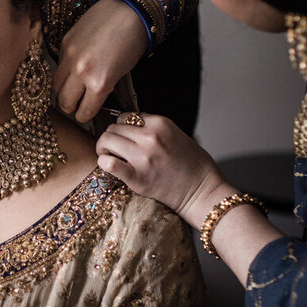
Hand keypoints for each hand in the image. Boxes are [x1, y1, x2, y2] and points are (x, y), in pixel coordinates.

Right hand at [53, 0, 146, 121]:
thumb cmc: (133, 41)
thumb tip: (92, 98)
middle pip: (64, 102)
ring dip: (63, 91)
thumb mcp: (123, 72)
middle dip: (71, 107)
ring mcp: (69, 56)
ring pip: (55, 86)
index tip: (87, 113)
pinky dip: (65, 72)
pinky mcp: (64, 43)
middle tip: (78, 104)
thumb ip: (104, 88)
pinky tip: (76, 67)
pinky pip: (58, 66)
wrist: (129, 9)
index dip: (85, 115)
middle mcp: (80, 72)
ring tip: (73, 89)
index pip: (83, 112)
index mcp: (99, 83)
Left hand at [95, 113, 230, 226]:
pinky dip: (104, 162)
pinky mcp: (137, 178)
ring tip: (110, 156)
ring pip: (106, 141)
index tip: (125, 137)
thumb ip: (152, 127)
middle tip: (114, 148)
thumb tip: (128, 126)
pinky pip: (108, 163)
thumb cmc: (193, 164)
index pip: (126, 116)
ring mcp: (142, 157)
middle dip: (111, 137)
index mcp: (161, 123)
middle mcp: (150, 137)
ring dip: (104, 148)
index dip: (122, 127)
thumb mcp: (175, 134)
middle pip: (113, 127)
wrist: (202, 191)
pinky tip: (110, 166)